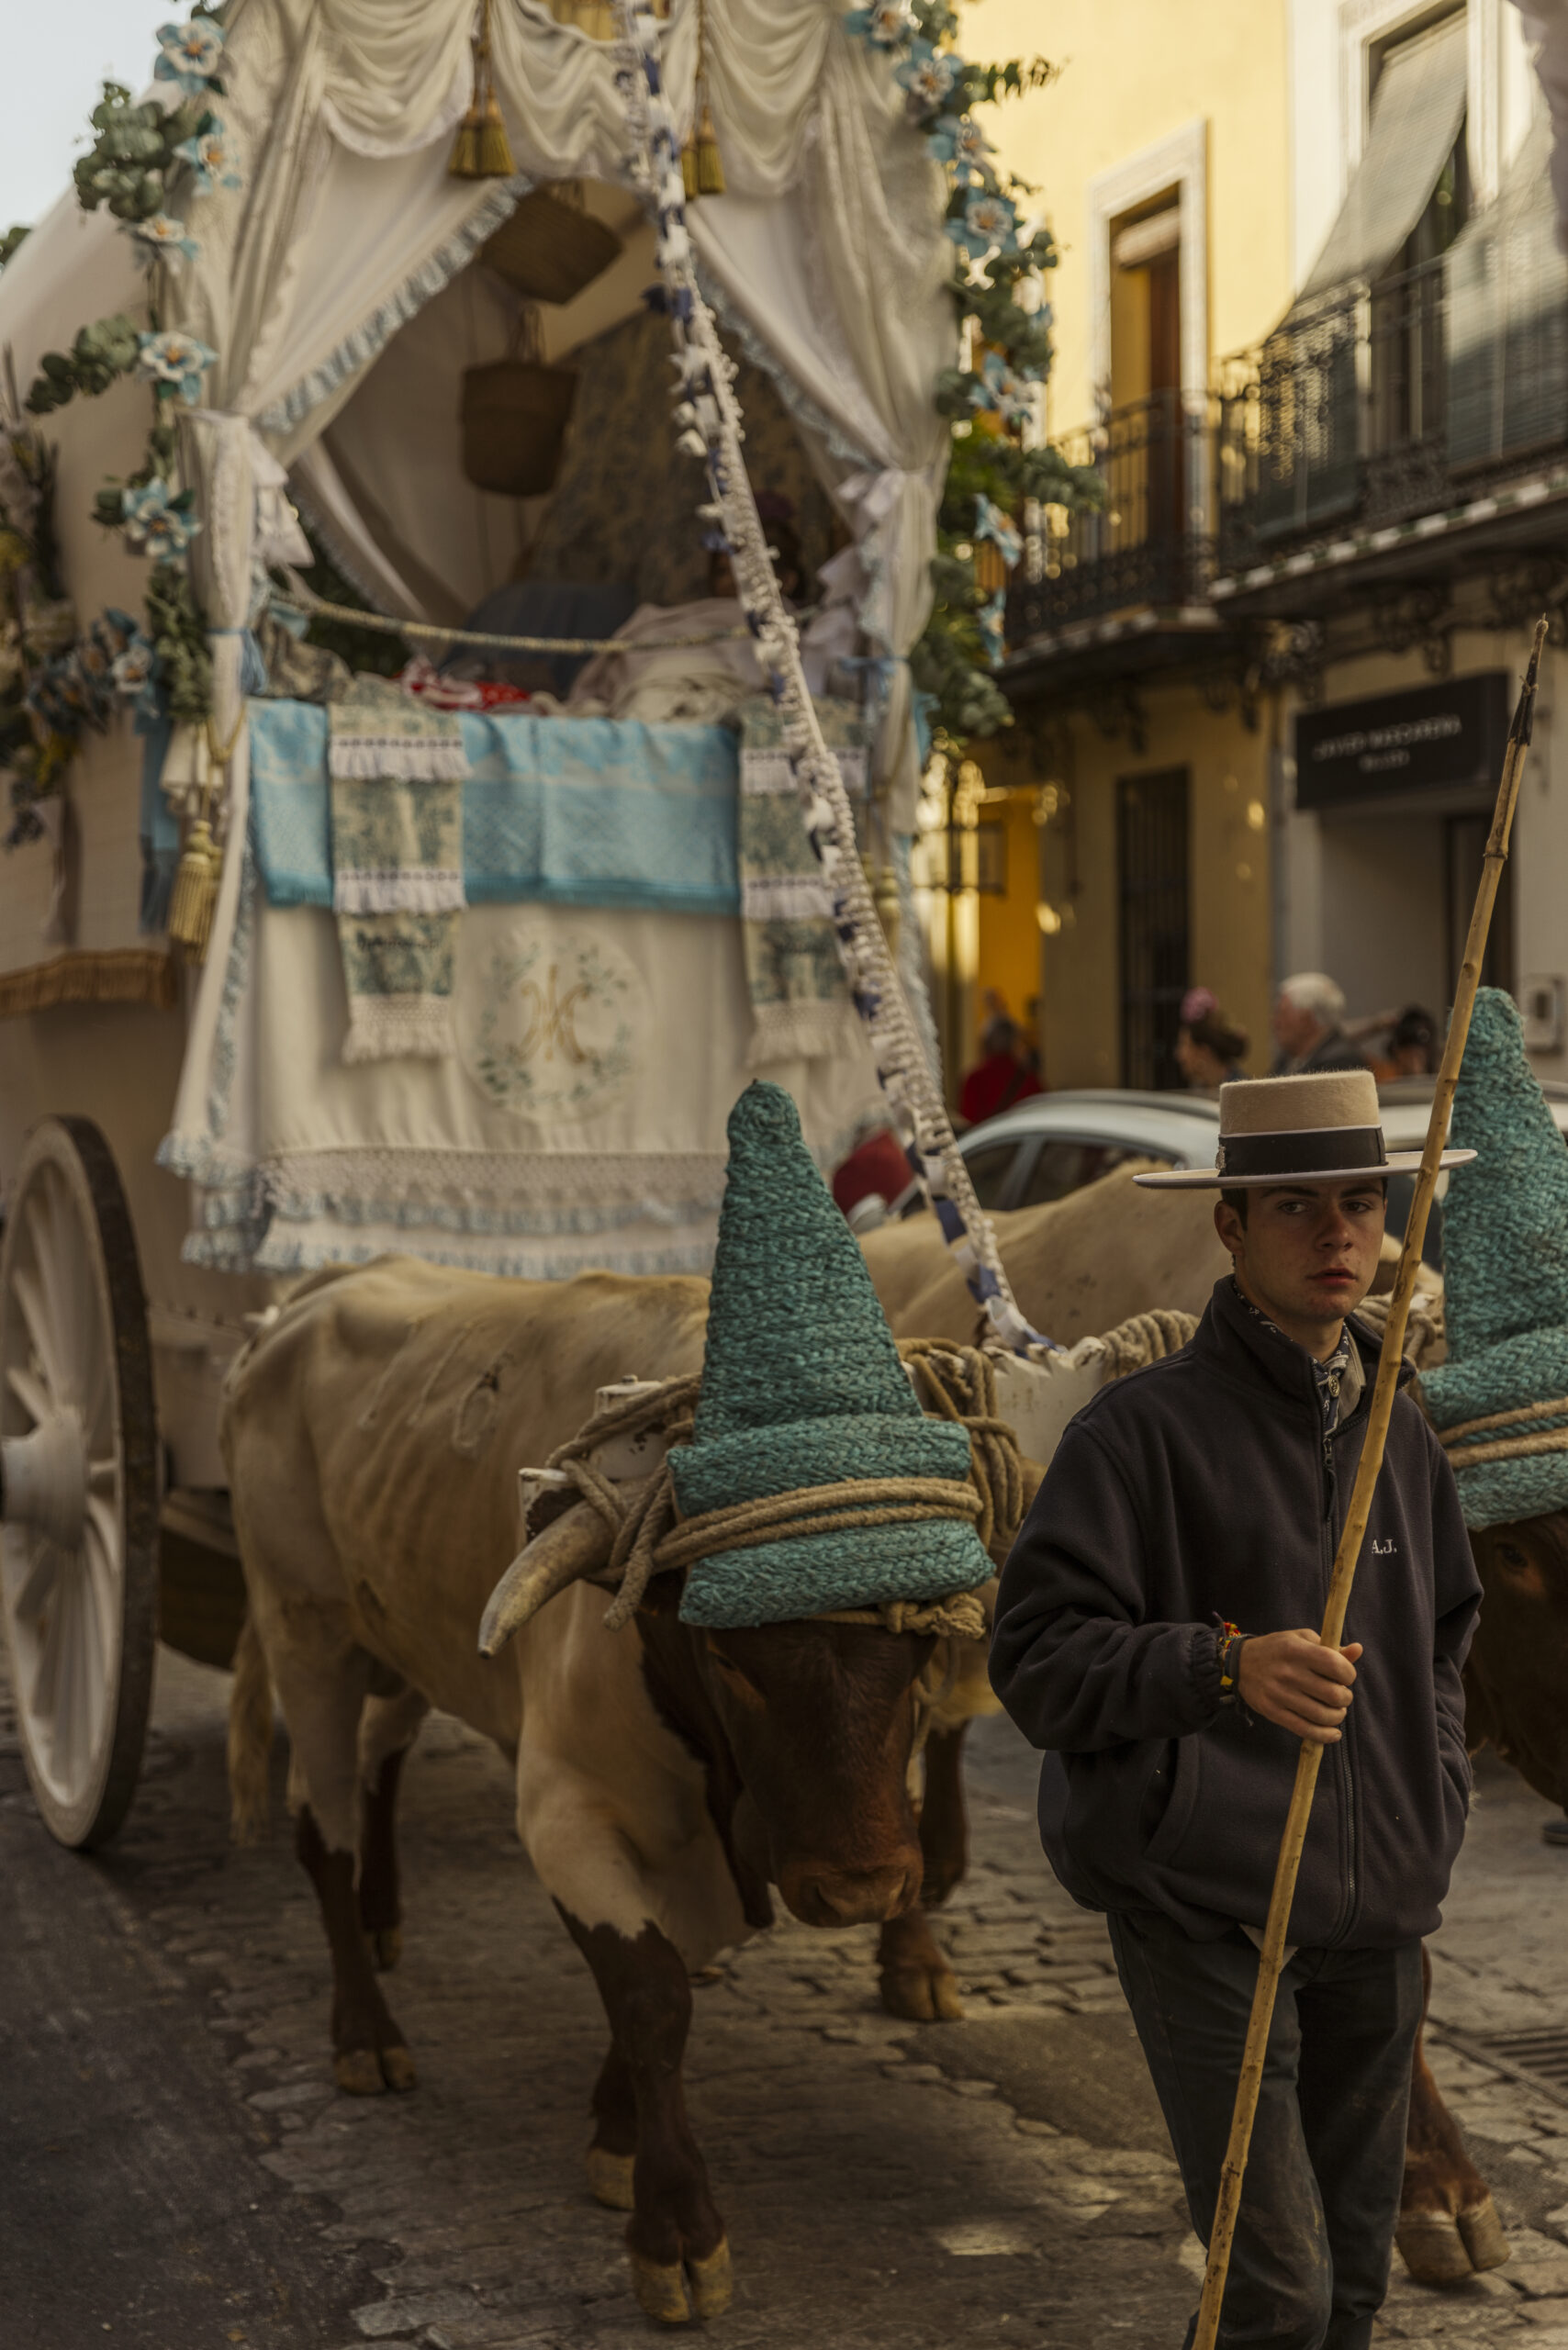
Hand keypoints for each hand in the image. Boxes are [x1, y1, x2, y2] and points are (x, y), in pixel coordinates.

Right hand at [1236, 1629, 1362, 1743]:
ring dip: (1337, 1717)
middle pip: (1333, 1694)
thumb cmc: (1278, 1649)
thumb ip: (1330, 1647)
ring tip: (1336, 1711)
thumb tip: (1357, 1650)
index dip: (1349, 1675)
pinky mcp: (1273, 1712)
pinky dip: (1325, 1736)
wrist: (1241, 1663)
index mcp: (1297, 1650)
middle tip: (1341, 1696)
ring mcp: (1279, 1694)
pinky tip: (1333, 1733)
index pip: (1335, 1665)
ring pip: (1322, 1715)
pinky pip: (1305, 1730)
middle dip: (1345, 1698)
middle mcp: (1288, 1672)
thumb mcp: (1302, 1639)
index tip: (1346, 1677)